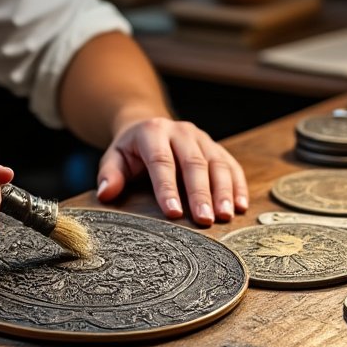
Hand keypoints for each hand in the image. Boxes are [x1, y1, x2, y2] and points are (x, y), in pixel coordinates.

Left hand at [94, 118, 247, 225]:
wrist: (150, 126)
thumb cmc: (132, 150)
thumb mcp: (115, 157)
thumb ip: (110, 174)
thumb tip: (106, 193)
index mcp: (153, 132)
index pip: (161, 162)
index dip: (167, 188)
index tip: (173, 213)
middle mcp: (181, 132)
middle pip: (193, 163)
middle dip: (200, 193)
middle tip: (205, 220)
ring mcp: (202, 138)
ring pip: (217, 163)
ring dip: (224, 191)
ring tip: (226, 216)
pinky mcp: (216, 148)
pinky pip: (231, 165)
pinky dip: (238, 185)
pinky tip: (240, 206)